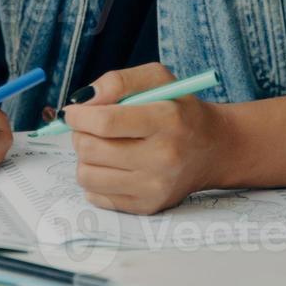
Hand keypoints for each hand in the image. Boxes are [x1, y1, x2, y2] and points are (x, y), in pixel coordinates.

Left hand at [64, 63, 227, 213]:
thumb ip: (118, 80)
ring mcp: (155, 187)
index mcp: (166, 120)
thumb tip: (83, 101)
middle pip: (91, 149)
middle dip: (79, 134)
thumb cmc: (179, 108)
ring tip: (101, 146)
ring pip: (87, 175)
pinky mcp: (148, 206)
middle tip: (88, 127)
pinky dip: (95, 178)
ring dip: (85, 157)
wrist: (214, 149)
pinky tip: (111, 166)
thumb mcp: (156, 79)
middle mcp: (163, 157)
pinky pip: (96, 195)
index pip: (105, 122)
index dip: (78, 115)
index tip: (72, 111)